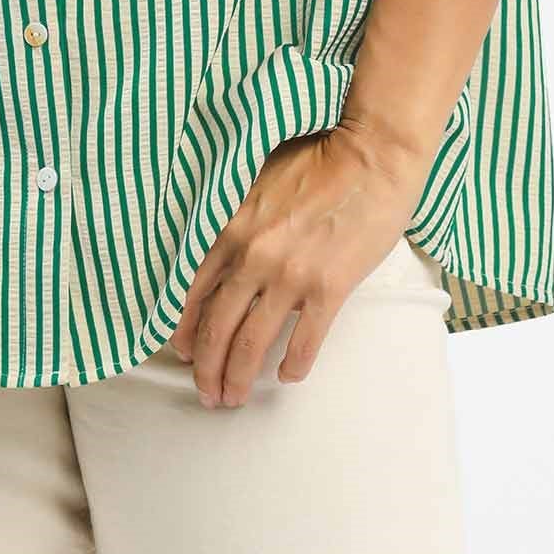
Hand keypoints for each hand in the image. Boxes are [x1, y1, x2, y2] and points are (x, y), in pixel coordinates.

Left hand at [166, 122, 429, 408]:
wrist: (371, 156)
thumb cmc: (316, 161)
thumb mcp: (256, 181)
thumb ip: (233, 219)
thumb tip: (216, 256)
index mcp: (230, 226)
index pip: (192, 291)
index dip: (184, 329)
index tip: (183, 352)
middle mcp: (253, 255)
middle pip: (216, 327)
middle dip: (206, 368)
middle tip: (205, 392)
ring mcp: (290, 276)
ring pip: (251, 343)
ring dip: (238, 378)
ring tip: (234, 397)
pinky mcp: (329, 289)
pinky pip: (304, 342)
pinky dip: (293, 366)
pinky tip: (287, 376)